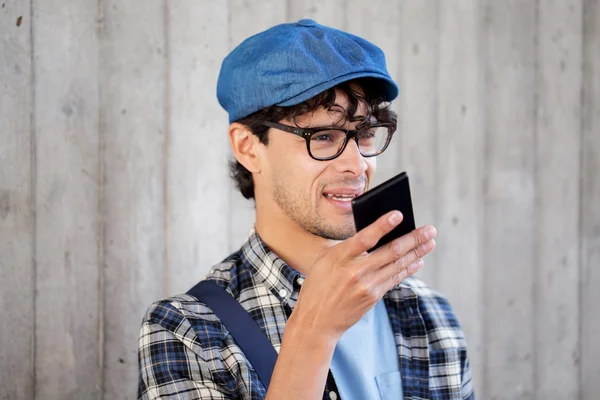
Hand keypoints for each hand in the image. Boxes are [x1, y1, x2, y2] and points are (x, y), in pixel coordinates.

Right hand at [289, 210, 436, 340]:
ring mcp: (366, 286)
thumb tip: (375, 234)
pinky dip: (408, 268)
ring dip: (417, 252)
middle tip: (430, 230)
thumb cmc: (319, 285)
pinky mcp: (373, 297)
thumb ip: (348, 247)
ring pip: (397, 265)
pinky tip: (418, 261)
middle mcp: (355, 272)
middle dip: (413, 239)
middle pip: (390, 252)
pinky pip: (394, 279)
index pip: (365, 238)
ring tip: (430, 242)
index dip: (382, 225)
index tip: (398, 214)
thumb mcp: (325, 260)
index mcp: (339, 257)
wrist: (316, 320)